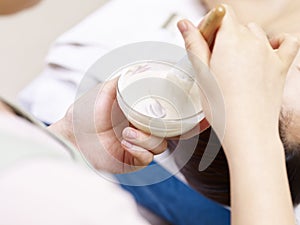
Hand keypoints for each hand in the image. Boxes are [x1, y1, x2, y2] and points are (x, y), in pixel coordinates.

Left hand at [49, 78, 166, 173]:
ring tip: (127, 133)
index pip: (163, 115)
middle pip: (166, 131)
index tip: (165, 109)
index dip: (168, 114)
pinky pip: (148, 158)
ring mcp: (138, 146)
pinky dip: (141, 151)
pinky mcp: (132, 161)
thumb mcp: (104, 91)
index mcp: (138, 113)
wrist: (73, 136)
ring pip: (160, 146)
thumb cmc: (85, 114)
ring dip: (146, 139)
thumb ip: (121, 82)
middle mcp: (141, 130)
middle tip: (141, 122)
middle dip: (159, 128)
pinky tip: (126, 144)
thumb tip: (137, 70)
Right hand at [178, 5, 298, 152]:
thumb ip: (194, 45)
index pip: (222, 14)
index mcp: (230, 41)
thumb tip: (185, 24)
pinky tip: (267, 51)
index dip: (211, 25)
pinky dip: (277, 42)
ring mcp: (270, 53)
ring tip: (236, 65)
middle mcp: (253, 42)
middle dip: (224, 37)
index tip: (205, 42)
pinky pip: (287, 42)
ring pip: (256, 33)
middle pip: (237, 25)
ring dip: (245, 41)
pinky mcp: (281, 66)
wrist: (248, 131)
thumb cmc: (223, 109)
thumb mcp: (202, 75)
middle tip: (216, 61)